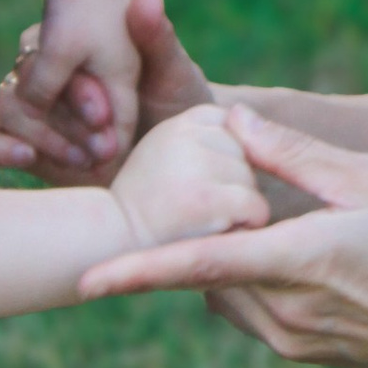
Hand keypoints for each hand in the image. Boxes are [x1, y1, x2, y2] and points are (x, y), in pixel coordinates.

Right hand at [0, 0, 206, 180]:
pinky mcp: (22, 144)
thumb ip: (160, 41)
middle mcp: (50, 74)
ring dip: (42, 136)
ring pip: (7, 110)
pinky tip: (27, 159)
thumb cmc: (175, 106)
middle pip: (27, 86)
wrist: (172, 156)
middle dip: (64, 120)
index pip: (55, 58)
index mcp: (80, 50)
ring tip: (83, 160)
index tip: (104, 114)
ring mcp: (34, 109)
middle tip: (102, 149)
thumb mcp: (174, 74)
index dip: (78, 90)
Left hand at [79, 111, 367, 367]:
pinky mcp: (302, 352)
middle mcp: (287, 312)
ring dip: (221, 259)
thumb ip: (297, 154)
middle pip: (204, 273)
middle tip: (194, 196)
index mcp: (301, 262)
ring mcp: (293, 340)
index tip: (84, 281)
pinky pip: (250, 310)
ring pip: (222, 294)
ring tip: (259, 220)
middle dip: (189, 237)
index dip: (137, 273)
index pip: (200, 267)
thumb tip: (234, 123)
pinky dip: (248, 279)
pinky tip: (284, 250)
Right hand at [102, 105, 272, 253]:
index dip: (223, 160)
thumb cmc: (144, 209)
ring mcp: (197, 165)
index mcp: (179, 124)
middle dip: (231, 183)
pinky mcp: (208, 199)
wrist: (111, 248)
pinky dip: (244, 228)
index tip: (193, 182)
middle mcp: (187, 135)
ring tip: (196, 221)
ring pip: (252, 182)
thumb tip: (249, 119)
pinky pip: (256, 209)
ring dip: (236, 209)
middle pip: (247, 153)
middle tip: (191, 207)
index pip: (231, 126)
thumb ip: (201, 137)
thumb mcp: (163, 155)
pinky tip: (212, 235)